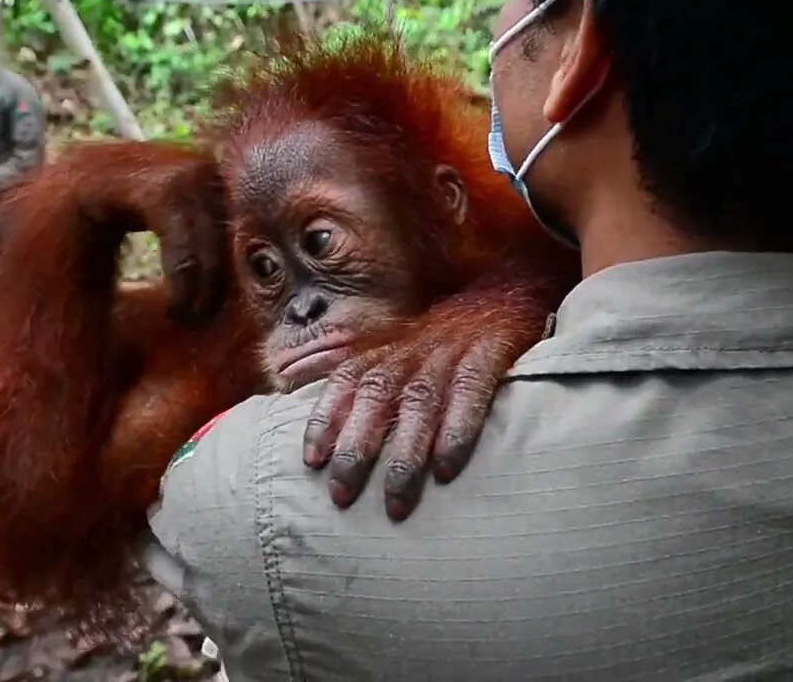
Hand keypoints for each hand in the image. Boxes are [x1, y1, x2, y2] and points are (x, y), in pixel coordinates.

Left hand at [302, 286, 553, 520]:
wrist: (507, 291)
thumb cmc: (440, 335)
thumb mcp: (391, 341)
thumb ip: (342, 360)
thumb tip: (285, 373)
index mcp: (385, 349)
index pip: (345, 381)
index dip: (325, 418)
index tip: (310, 460)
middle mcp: (412, 351)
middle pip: (376, 397)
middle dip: (356, 447)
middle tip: (342, 494)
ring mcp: (450, 353)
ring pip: (419, 403)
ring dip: (405, 454)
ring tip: (395, 500)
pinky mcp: (489, 355)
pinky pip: (471, 394)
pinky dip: (458, 430)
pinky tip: (447, 468)